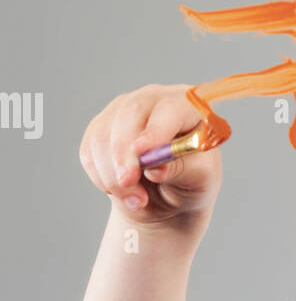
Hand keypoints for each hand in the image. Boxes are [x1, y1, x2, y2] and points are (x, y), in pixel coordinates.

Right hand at [79, 83, 223, 225]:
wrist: (169, 198)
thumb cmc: (193, 182)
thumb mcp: (201, 181)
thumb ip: (183, 170)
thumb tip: (156, 168)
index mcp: (188, 106)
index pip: (170, 110)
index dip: (155, 131)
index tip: (142, 154)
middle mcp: (155, 100)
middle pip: (129, 114)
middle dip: (125, 153)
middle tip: (128, 183)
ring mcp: (124, 110)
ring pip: (103, 135)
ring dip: (113, 174)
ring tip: (137, 200)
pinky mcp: (101, 128)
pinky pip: (89, 150)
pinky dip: (101, 176)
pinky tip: (122, 190)